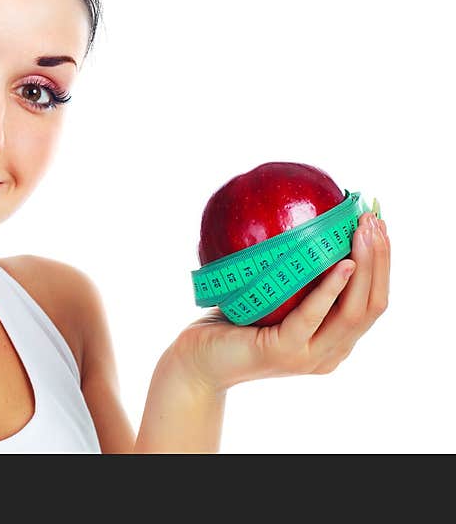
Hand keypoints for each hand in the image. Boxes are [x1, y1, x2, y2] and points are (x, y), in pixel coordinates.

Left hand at [174, 211, 389, 391]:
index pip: (373, 301)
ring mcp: (309, 357)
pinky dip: (332, 287)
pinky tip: (342, 262)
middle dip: (380, 259)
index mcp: (333, 341)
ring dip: (365, 266)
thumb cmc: (229, 322)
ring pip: (354, 312)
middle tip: (374, 219)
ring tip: (363, 231)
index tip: (379, 224)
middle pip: (373, 305)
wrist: (196, 362)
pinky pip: (314, 314)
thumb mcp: (271, 294)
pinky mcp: (284, 352)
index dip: (382, 264)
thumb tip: (307, 218)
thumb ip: (294, 273)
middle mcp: (330, 353)